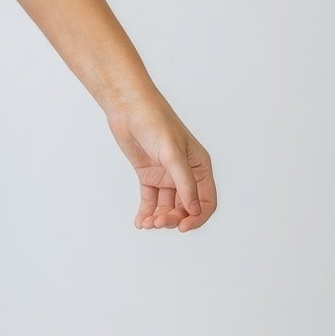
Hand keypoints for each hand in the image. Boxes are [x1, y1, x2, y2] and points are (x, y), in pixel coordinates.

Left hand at [103, 88, 216, 232]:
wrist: (128, 108)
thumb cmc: (155, 122)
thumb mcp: (172, 153)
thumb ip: (184, 182)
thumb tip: (193, 210)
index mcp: (199, 166)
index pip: (206, 201)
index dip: (197, 217)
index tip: (182, 227)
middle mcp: (185, 173)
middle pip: (185, 207)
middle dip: (174, 218)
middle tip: (159, 222)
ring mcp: (166, 175)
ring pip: (167, 205)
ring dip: (159, 217)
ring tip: (147, 223)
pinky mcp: (148, 175)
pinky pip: (150, 199)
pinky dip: (146, 212)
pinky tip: (140, 221)